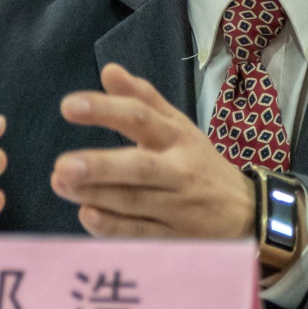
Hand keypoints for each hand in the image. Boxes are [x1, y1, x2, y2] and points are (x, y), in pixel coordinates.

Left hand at [51, 63, 254, 238]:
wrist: (246, 213)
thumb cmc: (199, 163)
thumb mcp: (178, 125)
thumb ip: (143, 98)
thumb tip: (109, 70)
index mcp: (176, 136)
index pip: (140, 118)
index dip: (105, 111)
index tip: (68, 106)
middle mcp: (178, 170)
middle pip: (139, 166)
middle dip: (100, 166)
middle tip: (61, 165)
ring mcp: (178, 206)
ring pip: (135, 201)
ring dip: (96, 194)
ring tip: (60, 184)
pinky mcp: (175, 238)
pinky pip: (141, 233)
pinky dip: (113, 227)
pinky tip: (87, 216)